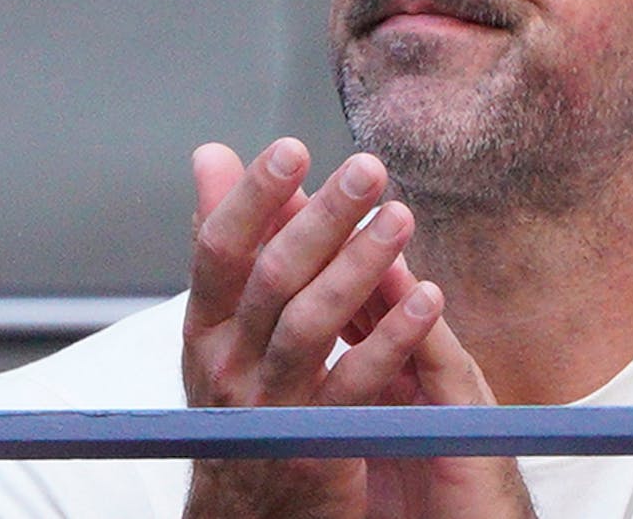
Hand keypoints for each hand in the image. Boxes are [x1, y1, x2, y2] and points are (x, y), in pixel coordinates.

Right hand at [180, 139, 535, 518]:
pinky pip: (357, 384)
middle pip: (272, 277)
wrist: (247, 515)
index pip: (220, 249)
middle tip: (367, 169)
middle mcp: (226, 365)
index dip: (253, 197)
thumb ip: (225, 240)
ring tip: (401, 216)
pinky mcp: (314, 444)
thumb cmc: (243, 397)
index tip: (293, 149)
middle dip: (322, 218)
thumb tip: (210, 155)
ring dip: (360, 265)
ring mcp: (268, 407)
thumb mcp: (221, 324)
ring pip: (311, 323)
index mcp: (204, 328)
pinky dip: (393, 337)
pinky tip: (427, 297)